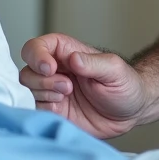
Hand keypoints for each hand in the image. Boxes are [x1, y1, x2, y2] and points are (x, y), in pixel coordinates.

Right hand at [19, 33, 147, 138]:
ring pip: (27, 92)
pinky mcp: (54, 112)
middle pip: (27, 71)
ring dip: (44, 94)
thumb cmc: (126, 85)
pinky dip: (44, 110)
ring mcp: (52, 93)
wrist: (131, 112)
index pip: (37, 47)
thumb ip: (93, 63)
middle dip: (42, 81)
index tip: (49, 69)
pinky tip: (62, 110)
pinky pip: (35, 110)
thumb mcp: (115, 70)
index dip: (37, 56)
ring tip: (66, 96)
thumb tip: (73, 59)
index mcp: (66, 53)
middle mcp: (55, 71)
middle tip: (67, 87)